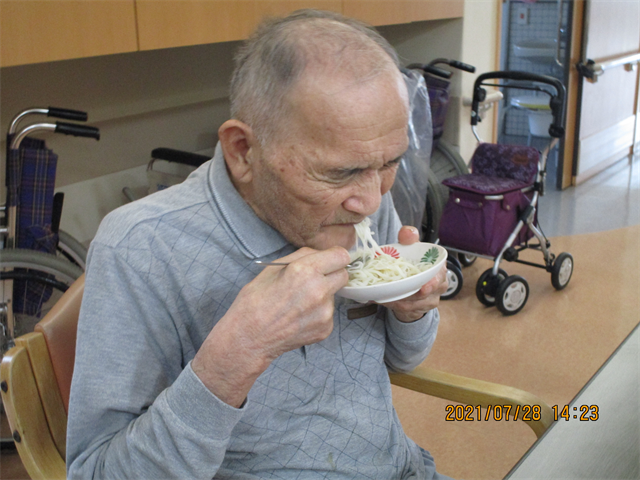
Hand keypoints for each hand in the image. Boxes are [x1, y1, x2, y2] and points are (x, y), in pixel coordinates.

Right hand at [192, 246, 349, 406]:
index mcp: (305, 270)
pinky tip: (299, 317)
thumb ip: (301, 256)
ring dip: (323, 295)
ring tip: (299, 303)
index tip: (328, 260)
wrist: (249, 338)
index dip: (334, 256)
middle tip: (314, 280)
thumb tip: (320, 253)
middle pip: (344, 274)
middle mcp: (319, 290)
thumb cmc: (255, 301)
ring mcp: (324, 312)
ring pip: (334, 295)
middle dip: (332, 274)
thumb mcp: (273, 268)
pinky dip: (318, 313)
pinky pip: (328, 313)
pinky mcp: (326, 328)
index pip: (341, 255)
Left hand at [381, 225, 447, 321]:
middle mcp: (439, 285)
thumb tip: (407, 232)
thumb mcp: (412, 247)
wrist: (414, 282)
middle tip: (395, 293)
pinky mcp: (420, 309)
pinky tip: (382, 300)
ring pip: (414, 303)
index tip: (423, 287)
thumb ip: (409, 238)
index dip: (432, 282)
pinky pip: (406, 309)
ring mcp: (431, 299)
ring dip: (397, 300)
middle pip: (427, 293)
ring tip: (382, 295)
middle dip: (411, 295)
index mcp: (440, 268)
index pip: (439, 276)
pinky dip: (393, 305)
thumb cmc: (415, 263)